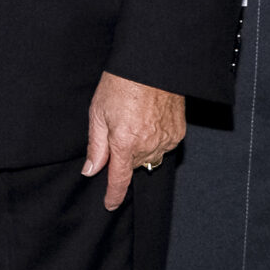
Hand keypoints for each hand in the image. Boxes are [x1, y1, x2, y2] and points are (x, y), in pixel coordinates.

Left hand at [83, 73, 185, 210]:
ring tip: (135, 120)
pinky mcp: (179, 132)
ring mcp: (166, 140)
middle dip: (124, 155)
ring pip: (150, 157)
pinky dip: (155, 139)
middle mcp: (149, 146)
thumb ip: (96, 147)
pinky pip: (164, 145)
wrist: (152, 65)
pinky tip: (149, 120)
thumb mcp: (98, 114)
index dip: (114, 195)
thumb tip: (91, 170)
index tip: (110, 204)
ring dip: (140, 148)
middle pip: (133, 165)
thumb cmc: (121, 84)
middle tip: (119, 129)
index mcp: (125, 143)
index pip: (119, 179)